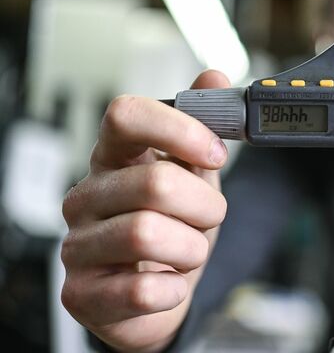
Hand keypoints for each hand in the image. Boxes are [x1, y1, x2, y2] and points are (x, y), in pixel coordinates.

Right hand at [60, 70, 229, 351]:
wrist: (157, 297)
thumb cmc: (174, 231)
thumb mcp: (196, 178)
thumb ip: (203, 130)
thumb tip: (215, 77)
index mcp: (113, 159)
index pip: (126, 116)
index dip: (179, 129)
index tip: (216, 153)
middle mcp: (86, 196)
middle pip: (155, 182)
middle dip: (205, 206)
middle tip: (208, 218)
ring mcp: (76, 245)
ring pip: (147, 235)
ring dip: (191, 249)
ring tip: (187, 252)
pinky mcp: (80, 294)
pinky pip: (142, 290)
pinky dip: (173, 289)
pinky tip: (169, 284)